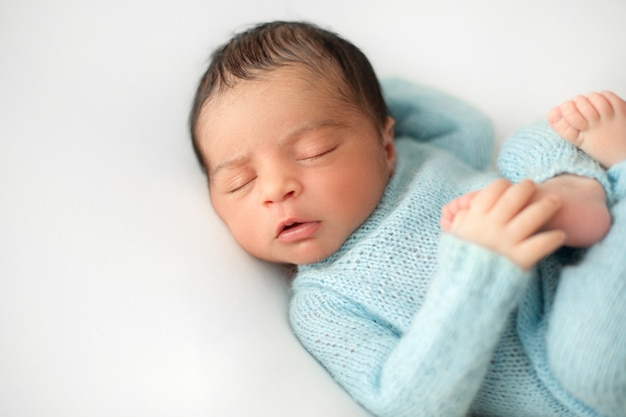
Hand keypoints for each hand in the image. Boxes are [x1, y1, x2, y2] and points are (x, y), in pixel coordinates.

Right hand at [446, 179, 565, 269]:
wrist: (463, 287)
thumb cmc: (458, 259)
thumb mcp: (454, 234)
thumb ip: (463, 217)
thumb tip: (469, 204)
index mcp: (475, 217)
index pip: (493, 189)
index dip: (503, 185)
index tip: (507, 186)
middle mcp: (493, 225)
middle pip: (515, 197)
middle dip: (526, 187)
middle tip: (531, 185)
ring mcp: (508, 240)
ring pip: (533, 215)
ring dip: (546, 206)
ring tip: (554, 201)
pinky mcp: (521, 257)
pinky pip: (542, 243)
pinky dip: (553, 238)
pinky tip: (559, 235)